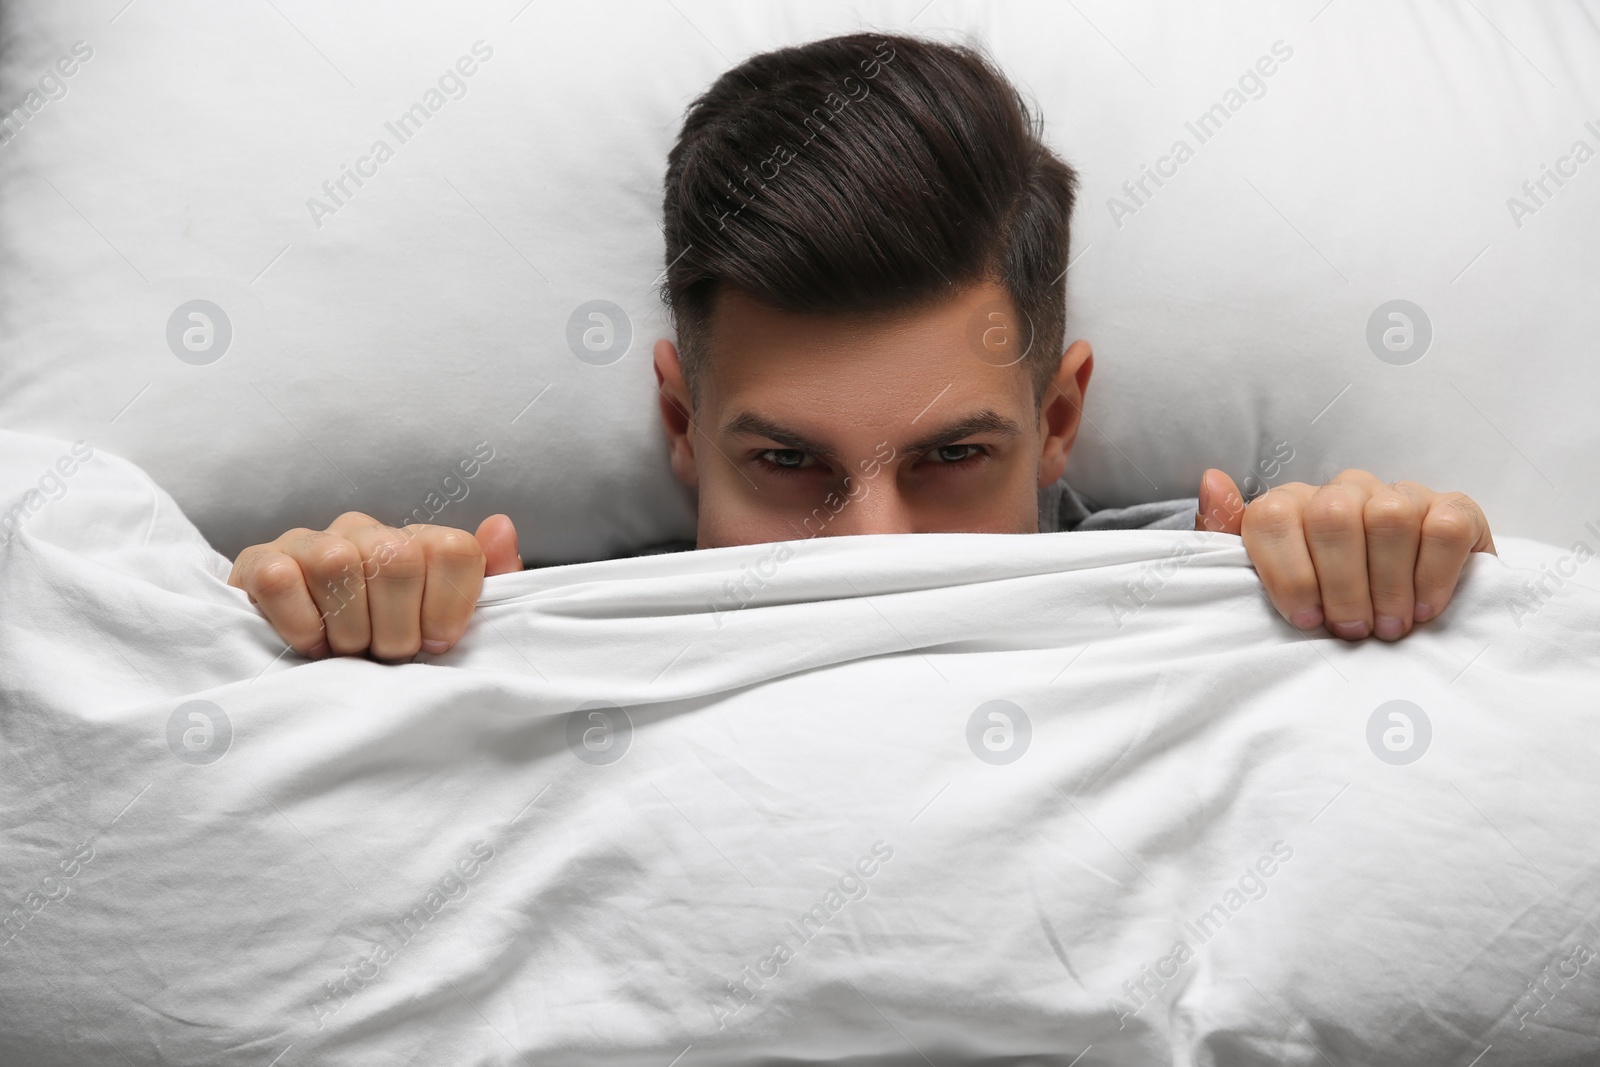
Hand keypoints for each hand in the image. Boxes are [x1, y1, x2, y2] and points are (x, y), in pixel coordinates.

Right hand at [228, 512, 523, 659]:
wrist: (300, 669)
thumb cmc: (382, 648)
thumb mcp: (445, 627)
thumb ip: (488, 582)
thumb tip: (500, 527)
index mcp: (414, 542)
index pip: (453, 548)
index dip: (449, 607)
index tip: (436, 644)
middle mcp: (364, 532)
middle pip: (398, 558)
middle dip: (397, 628)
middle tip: (386, 656)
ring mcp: (309, 543)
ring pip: (339, 563)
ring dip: (349, 629)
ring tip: (348, 653)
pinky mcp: (258, 563)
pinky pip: (281, 579)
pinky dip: (302, 624)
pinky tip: (312, 645)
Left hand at [1195, 469, 1494, 640]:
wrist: (1405, 620)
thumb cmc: (1322, 606)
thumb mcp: (1262, 584)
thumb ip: (1226, 539)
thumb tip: (1212, 479)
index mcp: (1292, 505)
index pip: (1272, 516)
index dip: (1287, 574)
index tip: (1305, 621)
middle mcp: (1344, 491)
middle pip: (1332, 516)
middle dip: (1340, 586)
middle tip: (1351, 631)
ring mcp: (1400, 495)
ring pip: (1388, 516)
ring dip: (1387, 584)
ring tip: (1388, 627)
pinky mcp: (1454, 509)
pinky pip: (1444, 526)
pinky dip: (1433, 574)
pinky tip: (1425, 609)